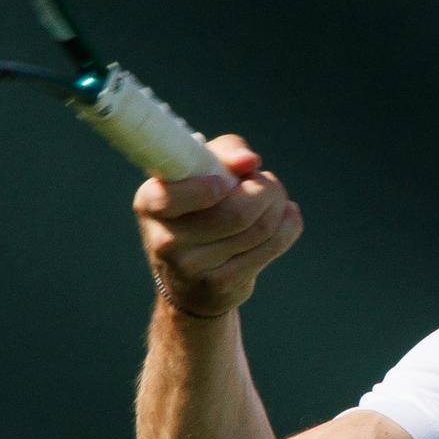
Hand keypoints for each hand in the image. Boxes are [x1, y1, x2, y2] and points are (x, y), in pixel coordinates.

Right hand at [133, 135, 302, 316]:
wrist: (191, 275)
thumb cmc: (200, 204)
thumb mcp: (203, 169)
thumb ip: (225, 153)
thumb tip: (248, 162)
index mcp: (150, 202)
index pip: (176, 197)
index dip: (211, 187)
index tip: (227, 183)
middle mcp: (163, 239)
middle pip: (237, 212)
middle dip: (266, 190)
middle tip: (269, 183)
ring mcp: (191, 268)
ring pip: (260, 228)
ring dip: (279, 205)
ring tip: (275, 199)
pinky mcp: (220, 285)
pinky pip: (272, 247)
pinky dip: (289, 226)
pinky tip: (287, 216)